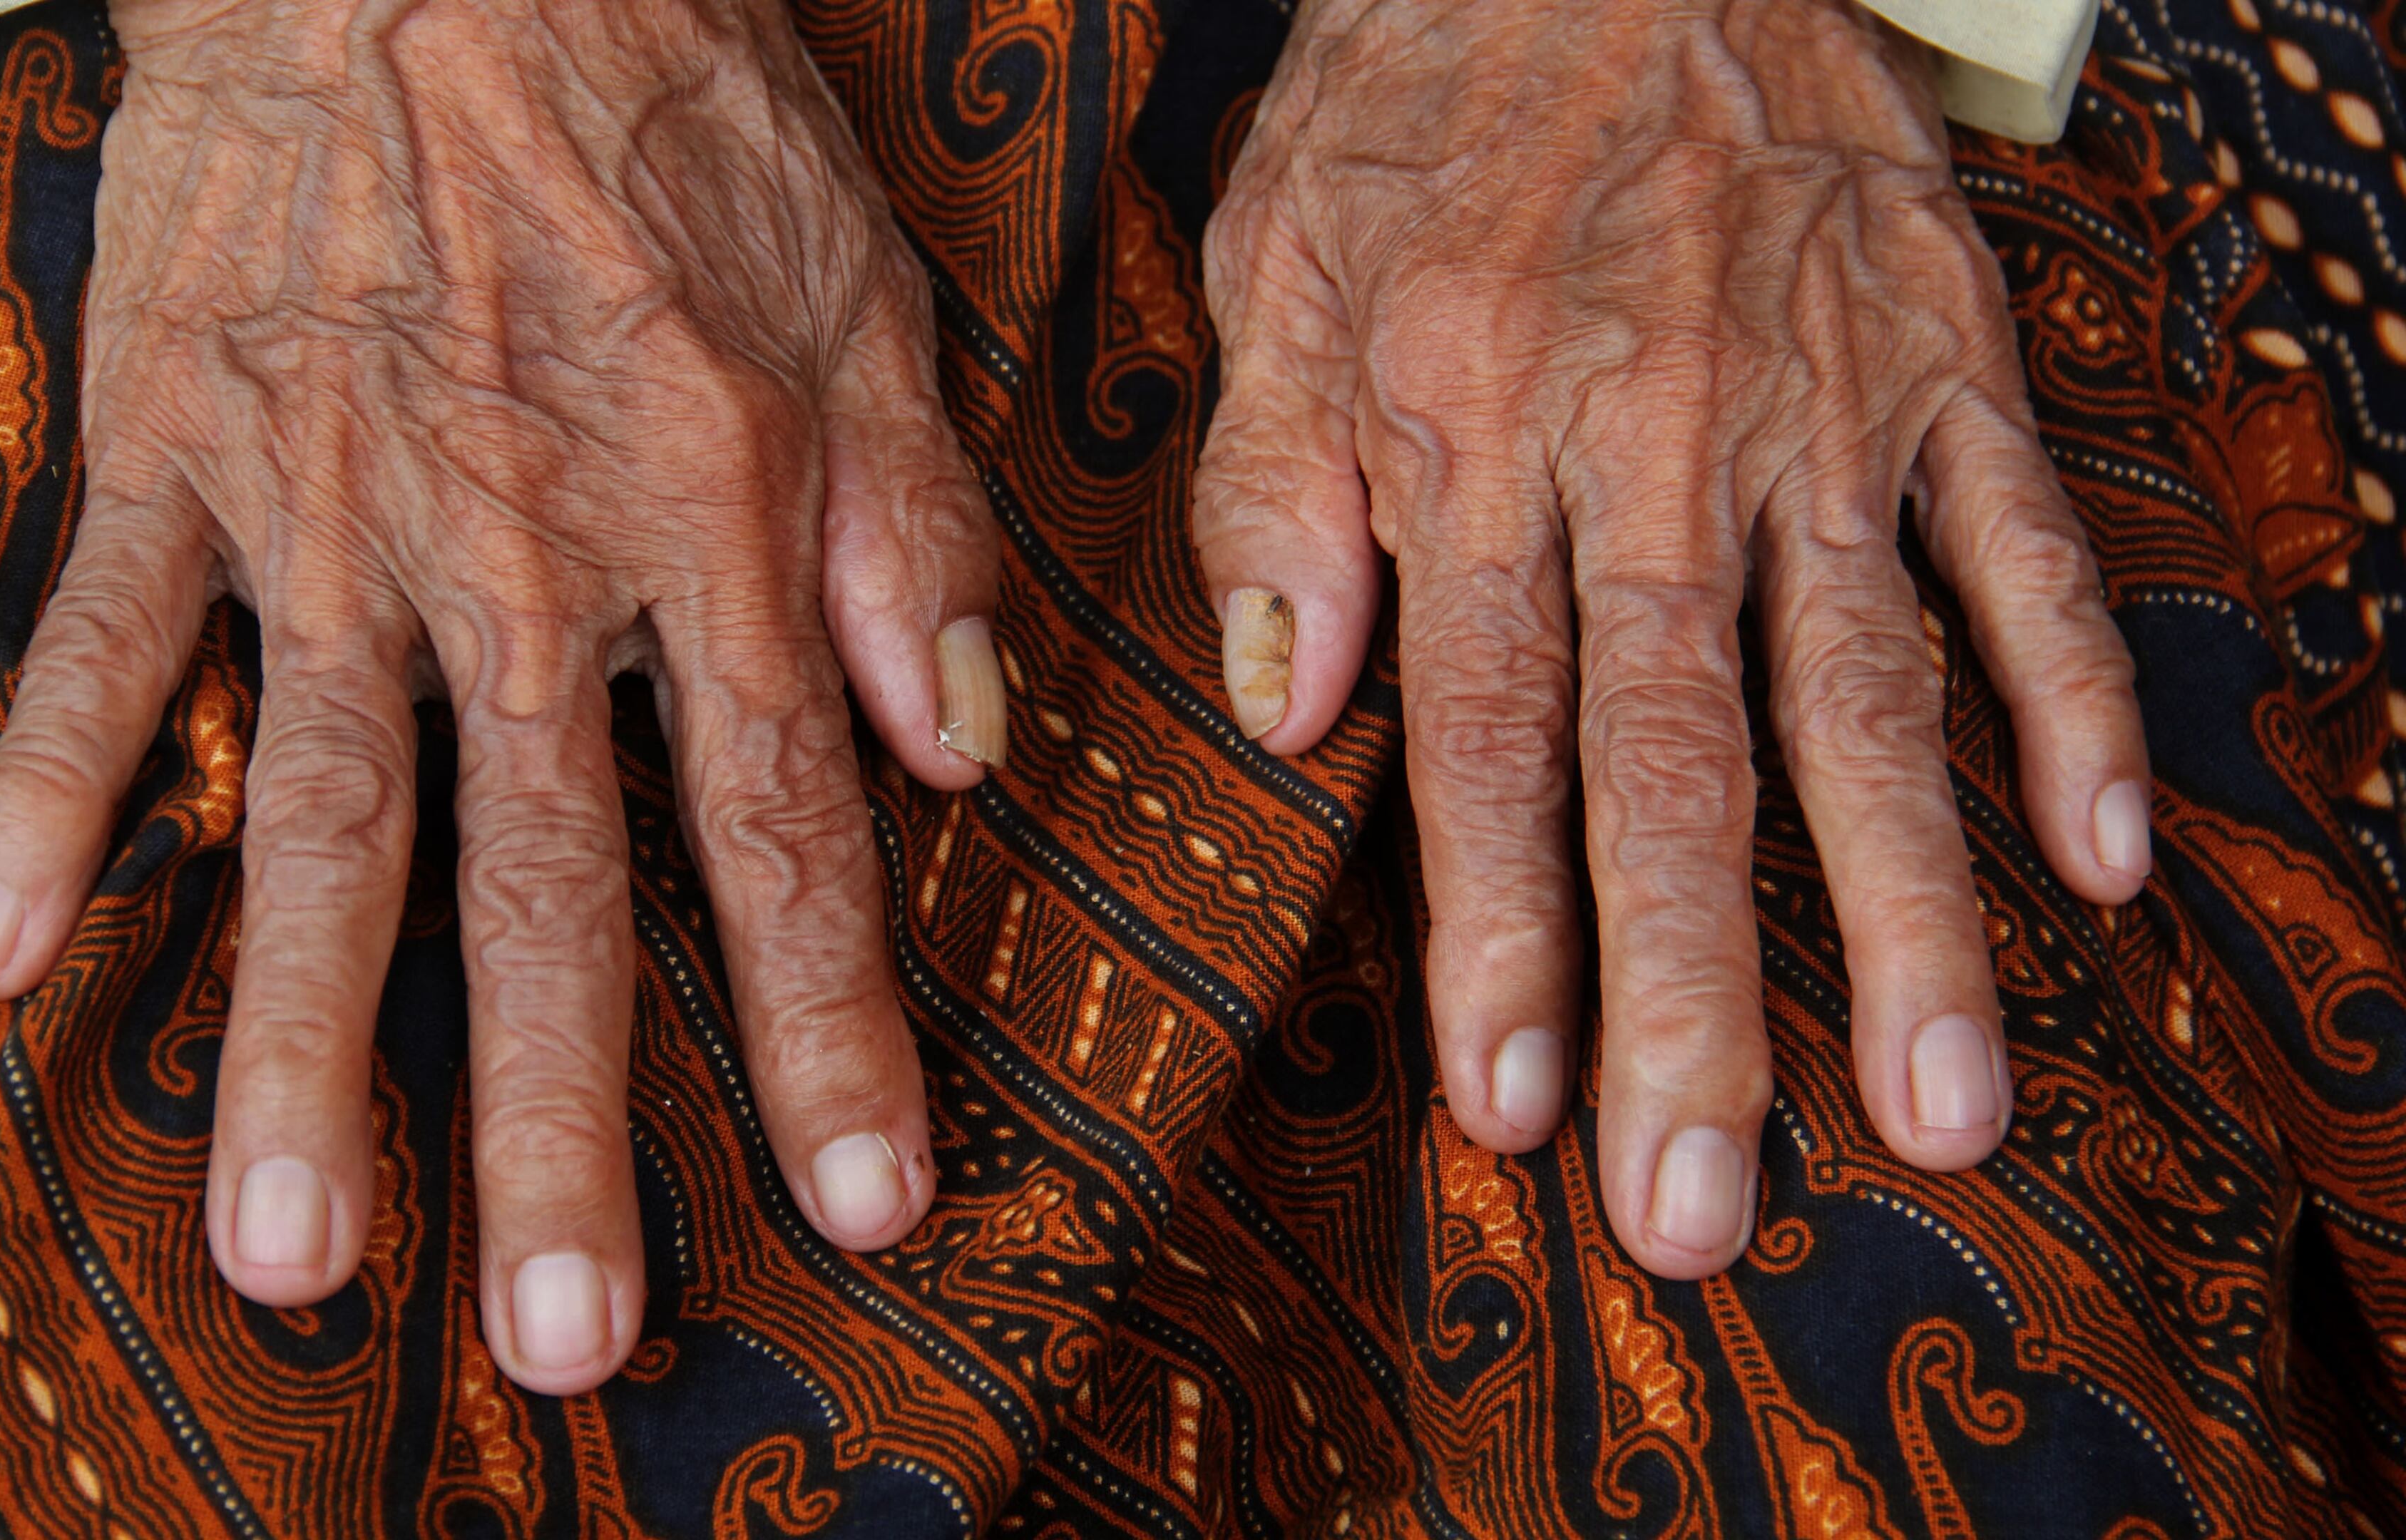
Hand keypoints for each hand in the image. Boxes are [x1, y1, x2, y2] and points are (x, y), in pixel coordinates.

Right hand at [0, 0, 1004, 1391]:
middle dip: (559, 1120)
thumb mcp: (858, 291)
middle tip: (559, 1334)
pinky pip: (98, 638)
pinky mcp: (179, 444)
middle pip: (545, 889)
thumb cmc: (664, 96)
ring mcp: (331, 516)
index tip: (856, 1204)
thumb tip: (957, 740)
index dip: (824, 1031)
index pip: (781, 832)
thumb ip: (903, 526)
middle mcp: (522, 564)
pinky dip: (43, 789)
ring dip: (299, 1045)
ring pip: (316, 820)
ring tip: (285, 1248)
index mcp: (707, 527)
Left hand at [1195, 0, 2148, 1275]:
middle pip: (1677, 762)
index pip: (1486, 735)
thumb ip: (1273, 492)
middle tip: (1711, 1200)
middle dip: (1693, 993)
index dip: (1500, 934)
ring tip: (1946, 1102)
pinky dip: (2068, 693)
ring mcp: (1821, 411)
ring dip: (1907, 909)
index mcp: (1473, 441)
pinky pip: (2019, 541)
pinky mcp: (1942, 358)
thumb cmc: (1422, 100)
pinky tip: (2097, 855)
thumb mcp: (1278, 266)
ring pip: (1866, 691)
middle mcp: (1654, 451)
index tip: (1510, 1109)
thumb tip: (1294, 711)